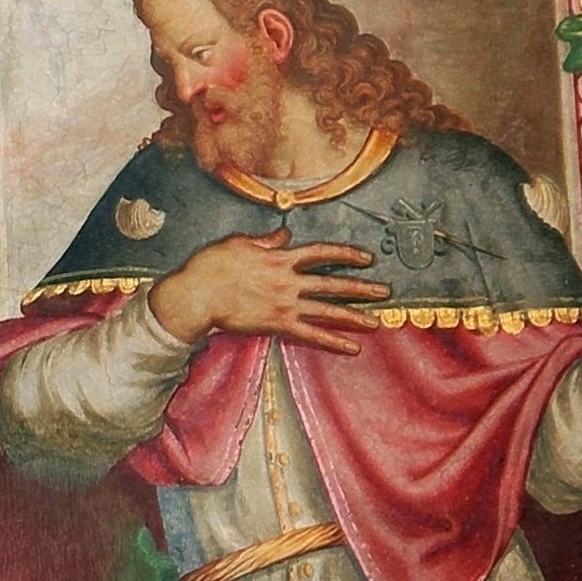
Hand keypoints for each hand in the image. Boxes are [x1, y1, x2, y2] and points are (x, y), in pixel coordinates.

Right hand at [148, 234, 390, 352]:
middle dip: (361, 287)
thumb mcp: (239, 243)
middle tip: (384, 292)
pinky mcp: (278, 324)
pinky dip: (333, 341)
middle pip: (333, 282)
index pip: (322, 253)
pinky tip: (352, 348)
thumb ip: (266, 240)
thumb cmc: (211, 267)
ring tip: (376, 321)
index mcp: (281, 258)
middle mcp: (289, 280)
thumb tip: (286, 232)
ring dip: (355, 315)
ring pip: (329, 309)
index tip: (365, 258)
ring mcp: (286, 304)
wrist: (197, 295)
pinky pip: (312, 335)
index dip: (346, 254)